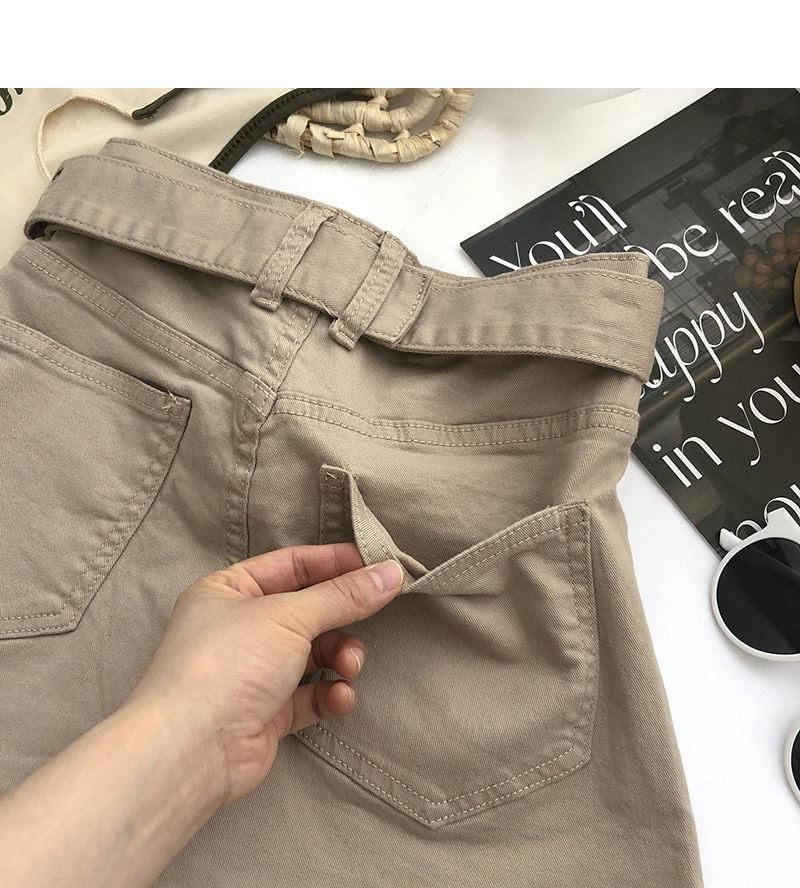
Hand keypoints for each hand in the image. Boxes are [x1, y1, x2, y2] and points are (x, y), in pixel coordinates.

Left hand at [122, 544, 403, 808]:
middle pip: (307, 610)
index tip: (378, 565)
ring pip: (313, 653)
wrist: (191, 750)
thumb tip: (392, 572)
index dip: (335, 563)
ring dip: (340, 657)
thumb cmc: (227, 664)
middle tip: (375, 616)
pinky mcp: (266, 713)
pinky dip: (330, 694)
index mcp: (229, 590)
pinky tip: (340, 697)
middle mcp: (238, 628)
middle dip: (342, 617)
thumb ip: (344, 595)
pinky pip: (310, 695)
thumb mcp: (289, 616)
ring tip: (348, 666)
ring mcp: (252, 672)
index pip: (291, 565)